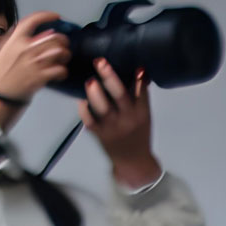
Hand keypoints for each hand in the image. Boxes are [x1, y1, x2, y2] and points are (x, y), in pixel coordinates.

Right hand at [0, 11, 68, 129]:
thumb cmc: (0, 79)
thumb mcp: (5, 53)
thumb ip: (19, 43)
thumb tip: (36, 38)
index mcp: (14, 41)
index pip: (32, 20)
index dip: (47, 15)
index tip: (55, 16)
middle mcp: (24, 50)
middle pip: (53, 36)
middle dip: (62, 40)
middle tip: (63, 44)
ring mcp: (32, 63)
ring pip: (59, 51)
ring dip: (65, 55)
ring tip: (63, 58)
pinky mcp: (39, 77)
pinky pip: (60, 69)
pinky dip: (63, 71)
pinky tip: (59, 73)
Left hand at [78, 59, 160, 189]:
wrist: (133, 162)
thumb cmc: (139, 134)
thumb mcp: (144, 115)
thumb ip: (140, 96)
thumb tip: (139, 71)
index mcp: (141, 113)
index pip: (141, 93)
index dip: (139, 80)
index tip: (137, 67)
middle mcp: (127, 119)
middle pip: (120, 96)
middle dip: (110, 78)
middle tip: (100, 62)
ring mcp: (112, 127)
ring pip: (102, 109)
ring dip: (94, 93)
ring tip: (90, 81)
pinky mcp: (100, 134)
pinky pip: (89, 120)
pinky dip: (83, 109)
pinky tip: (80, 98)